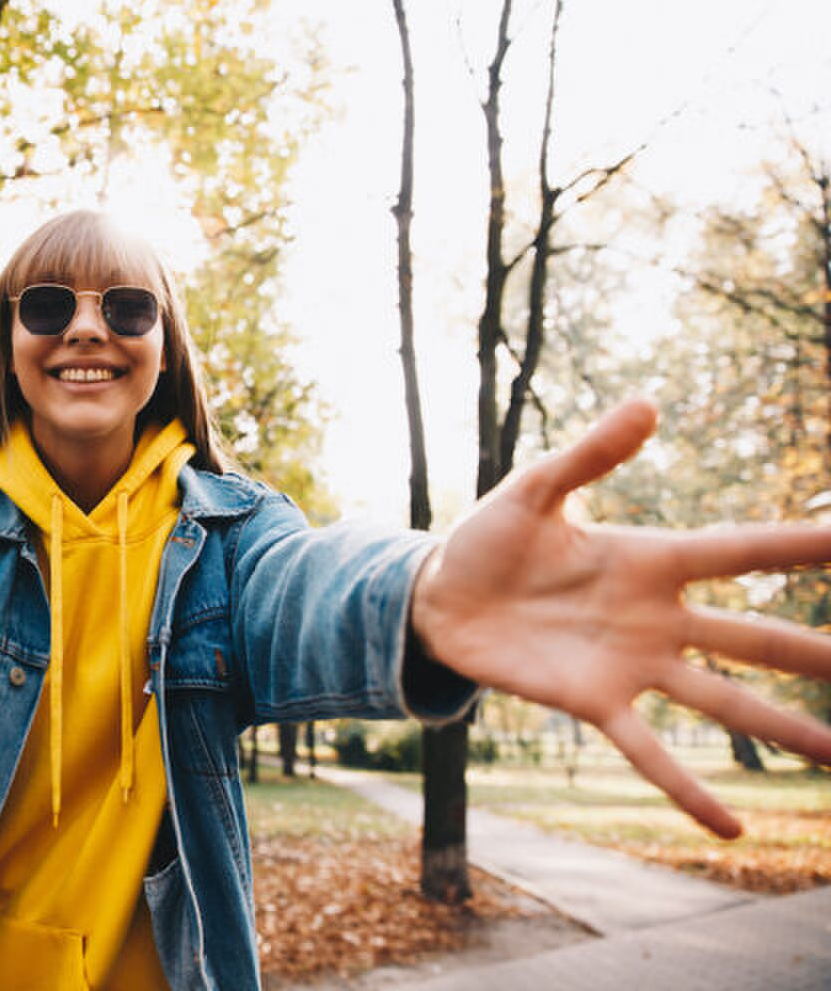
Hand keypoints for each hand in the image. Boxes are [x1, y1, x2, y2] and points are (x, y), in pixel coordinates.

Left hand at [411, 399, 830, 837]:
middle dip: (816, 653)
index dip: (801, 549)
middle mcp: (655, 617)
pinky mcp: (592, 703)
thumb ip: (591, 455)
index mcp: (650, 558)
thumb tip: (648, 404)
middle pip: (753, 637)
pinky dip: (687, 790)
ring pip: (722, 701)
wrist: (437, 597)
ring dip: (782, 730)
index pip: (741, 552)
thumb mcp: (535, 490)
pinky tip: (731, 827)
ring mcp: (630, 665)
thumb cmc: (489, 538)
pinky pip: (649, 751)